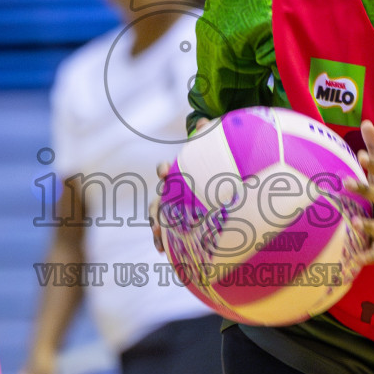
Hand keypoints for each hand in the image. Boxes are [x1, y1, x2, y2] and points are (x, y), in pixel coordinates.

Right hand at [150, 117, 211, 252]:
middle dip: (155, 212)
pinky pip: (169, 234)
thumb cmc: (211, 168)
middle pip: (157, 201)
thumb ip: (207, 138)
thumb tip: (204, 120)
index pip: (165, 171)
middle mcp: (170, 192)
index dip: (163, 171)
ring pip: (159, 220)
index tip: (165, 172)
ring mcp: (172, 209)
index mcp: (177, 175)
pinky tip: (164, 253)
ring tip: (159, 244)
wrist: (218, 185)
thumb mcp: (211, 154)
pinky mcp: (179, 224)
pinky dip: (164, 243)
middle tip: (157, 221)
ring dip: (157, 231)